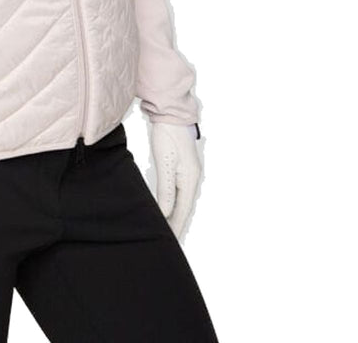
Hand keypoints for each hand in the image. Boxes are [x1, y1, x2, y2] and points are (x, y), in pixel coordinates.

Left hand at [149, 122, 202, 240]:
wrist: (171, 113)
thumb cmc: (169, 136)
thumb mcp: (165, 164)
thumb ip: (166, 191)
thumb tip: (164, 214)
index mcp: (191, 180)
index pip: (183, 212)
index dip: (175, 228)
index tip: (169, 244)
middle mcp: (193, 179)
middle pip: (184, 209)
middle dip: (176, 226)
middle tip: (167, 244)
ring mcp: (189, 174)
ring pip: (182, 202)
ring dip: (175, 216)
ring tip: (167, 232)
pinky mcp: (182, 169)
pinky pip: (179, 193)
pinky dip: (173, 205)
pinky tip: (167, 210)